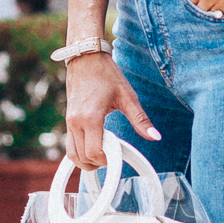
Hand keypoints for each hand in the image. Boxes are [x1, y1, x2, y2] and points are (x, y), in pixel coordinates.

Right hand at [63, 53, 159, 169]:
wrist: (86, 58)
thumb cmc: (107, 75)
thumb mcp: (127, 97)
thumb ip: (140, 120)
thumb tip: (155, 137)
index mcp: (90, 118)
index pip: (94, 152)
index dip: (106, 161)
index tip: (118, 156)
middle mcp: (75, 122)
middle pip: (81, 158)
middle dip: (96, 164)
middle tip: (112, 158)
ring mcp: (69, 121)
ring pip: (71, 154)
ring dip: (85, 161)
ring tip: (103, 156)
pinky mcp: (68, 119)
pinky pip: (70, 144)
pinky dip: (80, 152)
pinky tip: (95, 146)